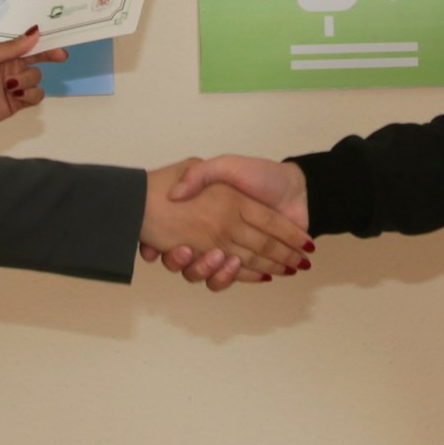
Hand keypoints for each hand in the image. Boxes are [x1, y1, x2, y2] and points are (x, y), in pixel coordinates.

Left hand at [0, 26, 68, 137]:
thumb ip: (10, 47)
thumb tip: (35, 33)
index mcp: (2, 53)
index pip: (27, 43)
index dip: (43, 39)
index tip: (59, 36)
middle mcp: (11, 67)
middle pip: (38, 58)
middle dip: (49, 55)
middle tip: (61, 56)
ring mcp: (15, 86)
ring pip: (37, 78)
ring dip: (27, 80)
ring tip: (10, 86)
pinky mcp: (17, 103)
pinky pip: (35, 96)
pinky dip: (30, 95)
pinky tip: (16, 96)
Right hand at [140, 160, 311, 289]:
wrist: (294, 187)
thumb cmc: (260, 174)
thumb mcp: (225, 165)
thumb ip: (201, 173)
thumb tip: (175, 194)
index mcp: (204, 214)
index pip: (170, 235)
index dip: (153, 245)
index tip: (148, 248)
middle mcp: (212, 235)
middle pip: (187, 259)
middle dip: (179, 261)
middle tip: (185, 251)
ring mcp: (228, 251)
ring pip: (208, 273)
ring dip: (208, 268)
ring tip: (219, 257)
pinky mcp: (246, 264)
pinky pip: (231, 279)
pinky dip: (232, 277)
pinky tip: (231, 264)